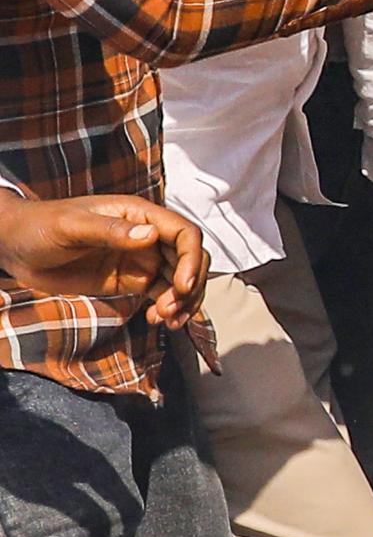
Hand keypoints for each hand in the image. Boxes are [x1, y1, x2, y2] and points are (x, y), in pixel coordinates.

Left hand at [0, 194, 204, 326]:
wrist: (15, 248)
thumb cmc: (39, 227)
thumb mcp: (72, 226)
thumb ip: (111, 231)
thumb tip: (151, 236)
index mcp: (138, 215)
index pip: (183, 233)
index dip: (191, 259)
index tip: (182, 287)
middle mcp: (146, 236)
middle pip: (189, 258)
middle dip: (190, 286)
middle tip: (172, 310)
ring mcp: (140, 260)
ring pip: (179, 280)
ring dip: (182, 302)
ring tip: (166, 321)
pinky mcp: (130, 281)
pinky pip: (161, 295)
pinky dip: (166, 309)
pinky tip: (156, 321)